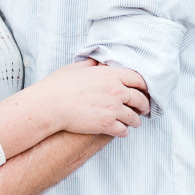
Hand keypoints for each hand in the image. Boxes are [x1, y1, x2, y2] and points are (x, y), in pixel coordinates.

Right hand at [33, 59, 148, 136]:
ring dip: (136, 120)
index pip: (137, 79)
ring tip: (135, 122)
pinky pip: (123, 131)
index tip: (145, 90)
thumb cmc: (59, 85)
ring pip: (134, 117)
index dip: (144, 86)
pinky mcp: (106, 125)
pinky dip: (124, 132)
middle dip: (144, 105)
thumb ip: (91, 65)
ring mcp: (112, 109)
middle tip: (144, 108)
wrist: (50, 105)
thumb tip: (96, 62)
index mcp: (110, 75)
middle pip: (140, 99)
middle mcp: (115, 91)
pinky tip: (121, 131)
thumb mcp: (76, 68)